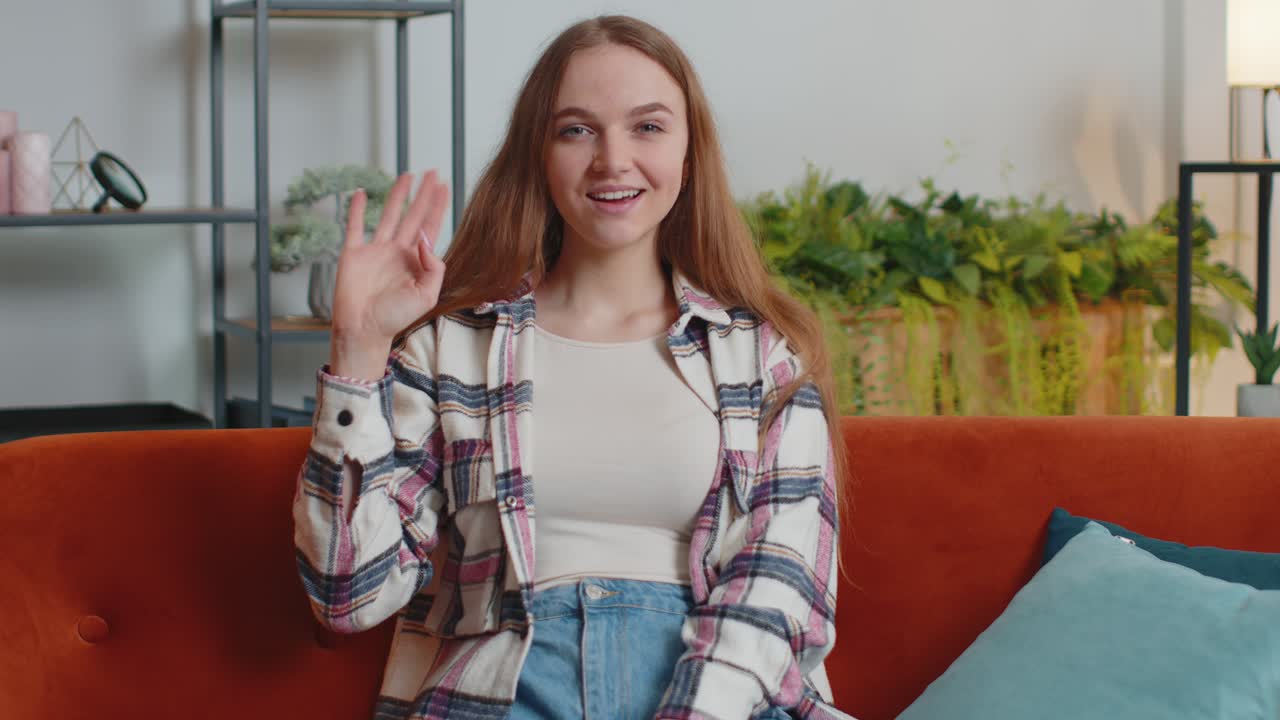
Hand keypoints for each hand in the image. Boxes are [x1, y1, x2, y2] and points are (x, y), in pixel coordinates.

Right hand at [328, 171, 449, 379]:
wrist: (364, 330)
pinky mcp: (353, 254)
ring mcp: (375, 251)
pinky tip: (360, 193)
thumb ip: (433, 267)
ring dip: (397, 195)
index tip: (444, 187)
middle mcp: (397, 252)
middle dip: (423, 194)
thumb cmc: (395, 319)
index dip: (437, 207)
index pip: (430, 227)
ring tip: (406, 175)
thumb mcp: (425, 295)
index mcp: (416, 261)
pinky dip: (357, 209)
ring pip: (389, 215)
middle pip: (413, 215)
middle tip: (432, 172)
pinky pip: (355, 226)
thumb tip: (424, 237)